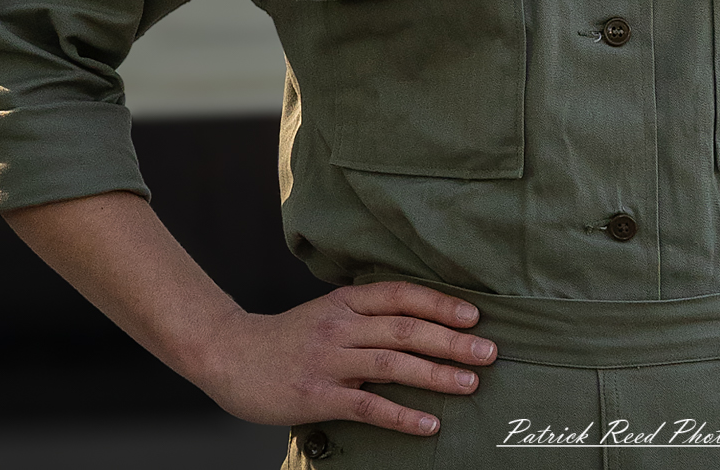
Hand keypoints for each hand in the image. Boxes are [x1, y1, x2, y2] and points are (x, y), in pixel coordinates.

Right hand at [187, 280, 497, 433]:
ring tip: (471, 384)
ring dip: (436, 374)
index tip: (474, 317)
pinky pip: (367, 407)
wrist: (229, 354)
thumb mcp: (328, 313)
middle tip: (490, 353)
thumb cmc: (286, 337)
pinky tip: (429, 424)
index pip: (401, 295)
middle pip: (406, 329)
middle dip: (452, 341)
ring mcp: (328, 360)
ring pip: (392, 365)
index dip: (440, 304)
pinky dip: (401, 416)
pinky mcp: (317, 395)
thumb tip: (421, 325)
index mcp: (345, 302)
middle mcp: (340, 326)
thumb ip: (368, 317)